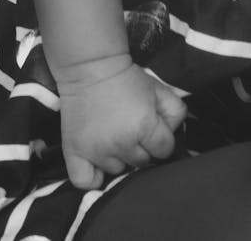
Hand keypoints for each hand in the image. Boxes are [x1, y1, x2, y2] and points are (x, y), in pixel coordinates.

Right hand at [57, 56, 187, 189]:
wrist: (91, 67)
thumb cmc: (126, 78)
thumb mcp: (158, 88)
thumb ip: (175, 111)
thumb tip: (173, 133)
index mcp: (144, 126)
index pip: (164, 150)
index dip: (162, 139)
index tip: (153, 129)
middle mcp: (122, 143)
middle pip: (142, 162)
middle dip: (142, 147)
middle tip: (132, 128)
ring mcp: (97, 151)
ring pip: (118, 170)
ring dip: (119, 157)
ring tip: (114, 136)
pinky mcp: (74, 152)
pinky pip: (86, 181)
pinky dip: (93, 176)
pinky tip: (98, 161)